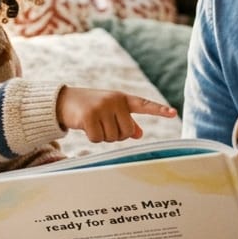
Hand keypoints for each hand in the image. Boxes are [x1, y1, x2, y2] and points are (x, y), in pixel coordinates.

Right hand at [56, 86, 175, 142]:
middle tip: (103, 125)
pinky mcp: (90, 116)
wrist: (64, 100)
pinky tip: (85, 126)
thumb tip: (140, 134)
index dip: (159, 110)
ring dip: (103, 136)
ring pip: (113, 137)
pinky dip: (92, 138)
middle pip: (127, 132)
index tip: (174, 113)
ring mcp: (103, 107)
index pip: (144, 105)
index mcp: (123, 99)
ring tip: (93, 123)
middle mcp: (115, 101)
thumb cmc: (90, 107)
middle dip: (116, 135)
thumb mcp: (109, 111)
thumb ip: (125, 121)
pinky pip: (98, 139)